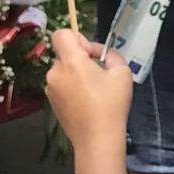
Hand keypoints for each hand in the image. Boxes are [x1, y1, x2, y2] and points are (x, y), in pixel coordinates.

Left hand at [45, 28, 132, 152]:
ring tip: (95, 89)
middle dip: (80, 58)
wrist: (97, 139)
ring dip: (76, 74)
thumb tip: (102, 56)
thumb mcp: (122, 72)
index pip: (61, 34)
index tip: (91, 54)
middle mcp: (55, 73)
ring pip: (63, 70)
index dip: (77, 38)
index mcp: (70, 62)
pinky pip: (61, 85)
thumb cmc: (111, 104)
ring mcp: (50, 89)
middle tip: (100, 72)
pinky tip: (87, 101)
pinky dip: (72, 87)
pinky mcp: (51, 103)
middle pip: (64, 54)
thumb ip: (112, 56)